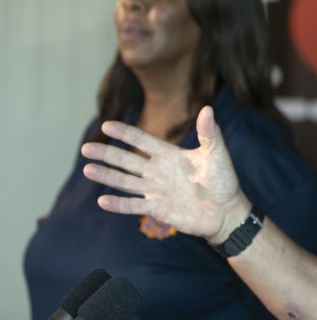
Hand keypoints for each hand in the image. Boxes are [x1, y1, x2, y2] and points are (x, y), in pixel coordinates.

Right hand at [82, 106, 250, 242]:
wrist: (227, 211)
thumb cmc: (224, 181)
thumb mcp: (217, 154)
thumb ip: (209, 133)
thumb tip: (207, 108)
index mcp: (170, 155)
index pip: (143, 141)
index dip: (126, 133)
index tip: (106, 125)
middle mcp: (158, 171)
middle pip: (128, 160)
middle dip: (107, 153)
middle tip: (86, 148)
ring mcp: (157, 190)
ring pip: (126, 181)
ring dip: (107, 176)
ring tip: (87, 168)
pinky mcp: (158, 209)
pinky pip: (134, 206)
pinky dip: (119, 204)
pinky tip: (102, 200)